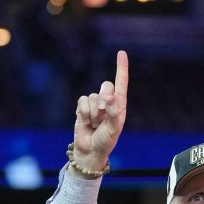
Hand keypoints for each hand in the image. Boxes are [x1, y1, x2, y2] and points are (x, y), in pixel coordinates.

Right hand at [72, 50, 128, 174]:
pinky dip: (84, 112)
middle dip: (104, 99)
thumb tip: (111, 97)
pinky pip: (82, 100)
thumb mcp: (114, 129)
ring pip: (93, 96)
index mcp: (120, 105)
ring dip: (94, 112)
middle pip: (106, 85)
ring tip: (95, 124)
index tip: (121, 53)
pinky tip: (86, 122)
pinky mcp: (82, 107)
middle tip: (103, 115)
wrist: (90, 151)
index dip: (121, 67)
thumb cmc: (106, 141)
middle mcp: (108, 101)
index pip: (121, 82)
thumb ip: (114, 112)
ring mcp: (95, 104)